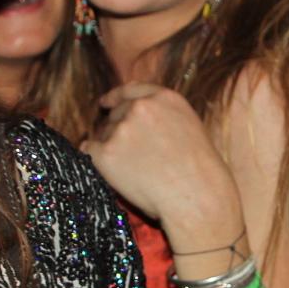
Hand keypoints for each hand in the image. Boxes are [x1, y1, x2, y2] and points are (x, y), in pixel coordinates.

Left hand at [80, 84, 240, 241]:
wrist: (197, 197)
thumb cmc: (200, 172)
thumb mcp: (189, 127)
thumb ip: (164, 115)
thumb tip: (137, 117)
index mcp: (164, 98)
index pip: (131, 90)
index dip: (115, 97)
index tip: (105, 103)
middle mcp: (140, 107)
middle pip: (116, 114)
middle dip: (119, 131)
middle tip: (133, 156)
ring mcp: (121, 129)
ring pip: (104, 135)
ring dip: (112, 149)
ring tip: (137, 172)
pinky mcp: (106, 153)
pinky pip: (89, 152)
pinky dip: (96, 161)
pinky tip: (112, 174)